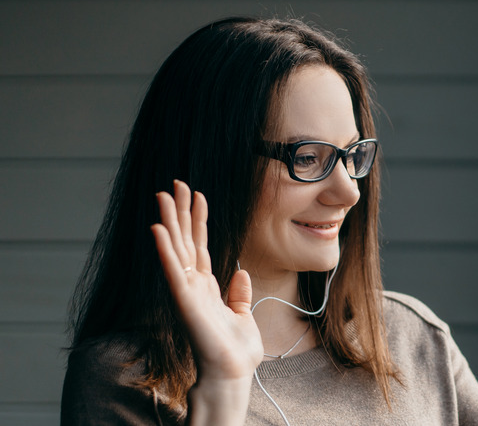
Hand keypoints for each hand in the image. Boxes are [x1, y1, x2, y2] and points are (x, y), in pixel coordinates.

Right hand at [150, 181, 262, 402]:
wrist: (233, 371)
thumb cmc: (236, 349)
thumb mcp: (243, 314)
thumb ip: (239, 293)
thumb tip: (241, 274)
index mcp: (206, 286)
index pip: (200, 245)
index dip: (198, 219)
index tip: (196, 194)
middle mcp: (193, 284)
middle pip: (185, 240)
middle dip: (180, 211)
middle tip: (176, 183)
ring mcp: (186, 291)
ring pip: (175, 248)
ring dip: (169, 221)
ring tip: (164, 194)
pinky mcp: (184, 300)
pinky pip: (172, 270)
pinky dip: (164, 249)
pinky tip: (157, 228)